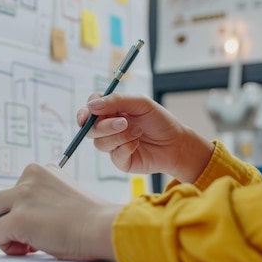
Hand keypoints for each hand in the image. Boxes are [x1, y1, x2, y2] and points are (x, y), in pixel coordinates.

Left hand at [0, 163, 121, 260]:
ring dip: (3, 230)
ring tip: (27, 244)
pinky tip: (30, 249)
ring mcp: (22, 196)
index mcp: (42, 170)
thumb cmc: (90, 220)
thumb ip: (43, 197)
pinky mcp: (19, 217)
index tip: (41, 223)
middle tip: (30, 238)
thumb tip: (26, 216)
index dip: (23, 211)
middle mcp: (29, 177)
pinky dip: (6, 246)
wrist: (103, 228)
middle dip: (8, 220)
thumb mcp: (63, 195)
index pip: (15, 190)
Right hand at [78, 93, 213, 182]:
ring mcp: (114, 145)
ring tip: (137, 133)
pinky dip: (126, 148)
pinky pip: (114, 155)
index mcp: (112, 111)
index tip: (89, 113)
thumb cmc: (160, 121)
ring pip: (100, 143)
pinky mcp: (120, 160)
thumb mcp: (141, 103)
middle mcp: (109, 128)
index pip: (90, 110)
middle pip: (91, 129)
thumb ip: (116, 101)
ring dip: (119, 137)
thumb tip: (91, 105)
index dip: (85, 112)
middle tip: (124, 122)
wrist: (176, 143)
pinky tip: (137, 143)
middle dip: (105, 126)